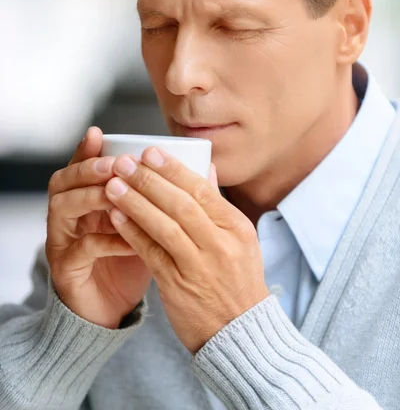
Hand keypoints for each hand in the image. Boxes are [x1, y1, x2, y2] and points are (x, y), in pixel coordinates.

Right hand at [46, 126, 151, 328]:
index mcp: (86, 199)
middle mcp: (68, 216)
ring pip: (64, 208)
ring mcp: (63, 242)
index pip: (80, 166)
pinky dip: (107, 240)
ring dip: (91, 197)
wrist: (114, 308)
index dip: (87, 150)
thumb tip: (206, 169)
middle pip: (62, 181)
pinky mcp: (66, 270)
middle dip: (87, 169)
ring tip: (117, 193)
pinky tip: (131, 239)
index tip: (100, 134)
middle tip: (113, 165)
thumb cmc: (134, 260)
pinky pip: (82, 249)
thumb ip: (170, 195)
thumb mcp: (152, 223)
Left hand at [105, 149, 268, 352]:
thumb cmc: (236, 280)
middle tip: (125, 162)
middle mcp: (219, 244)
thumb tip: (206, 167)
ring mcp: (199, 266)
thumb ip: (218, 203)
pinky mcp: (177, 286)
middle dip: (149, 180)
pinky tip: (116, 216)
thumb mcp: (240, 239)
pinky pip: (151, 253)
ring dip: (136, 203)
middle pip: (181, 204)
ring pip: (164, 227)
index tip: (150, 152)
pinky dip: (133, 233)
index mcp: (235, 227)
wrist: (239, 332)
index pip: (201, 190)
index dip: (173, 169)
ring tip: (113, 185)